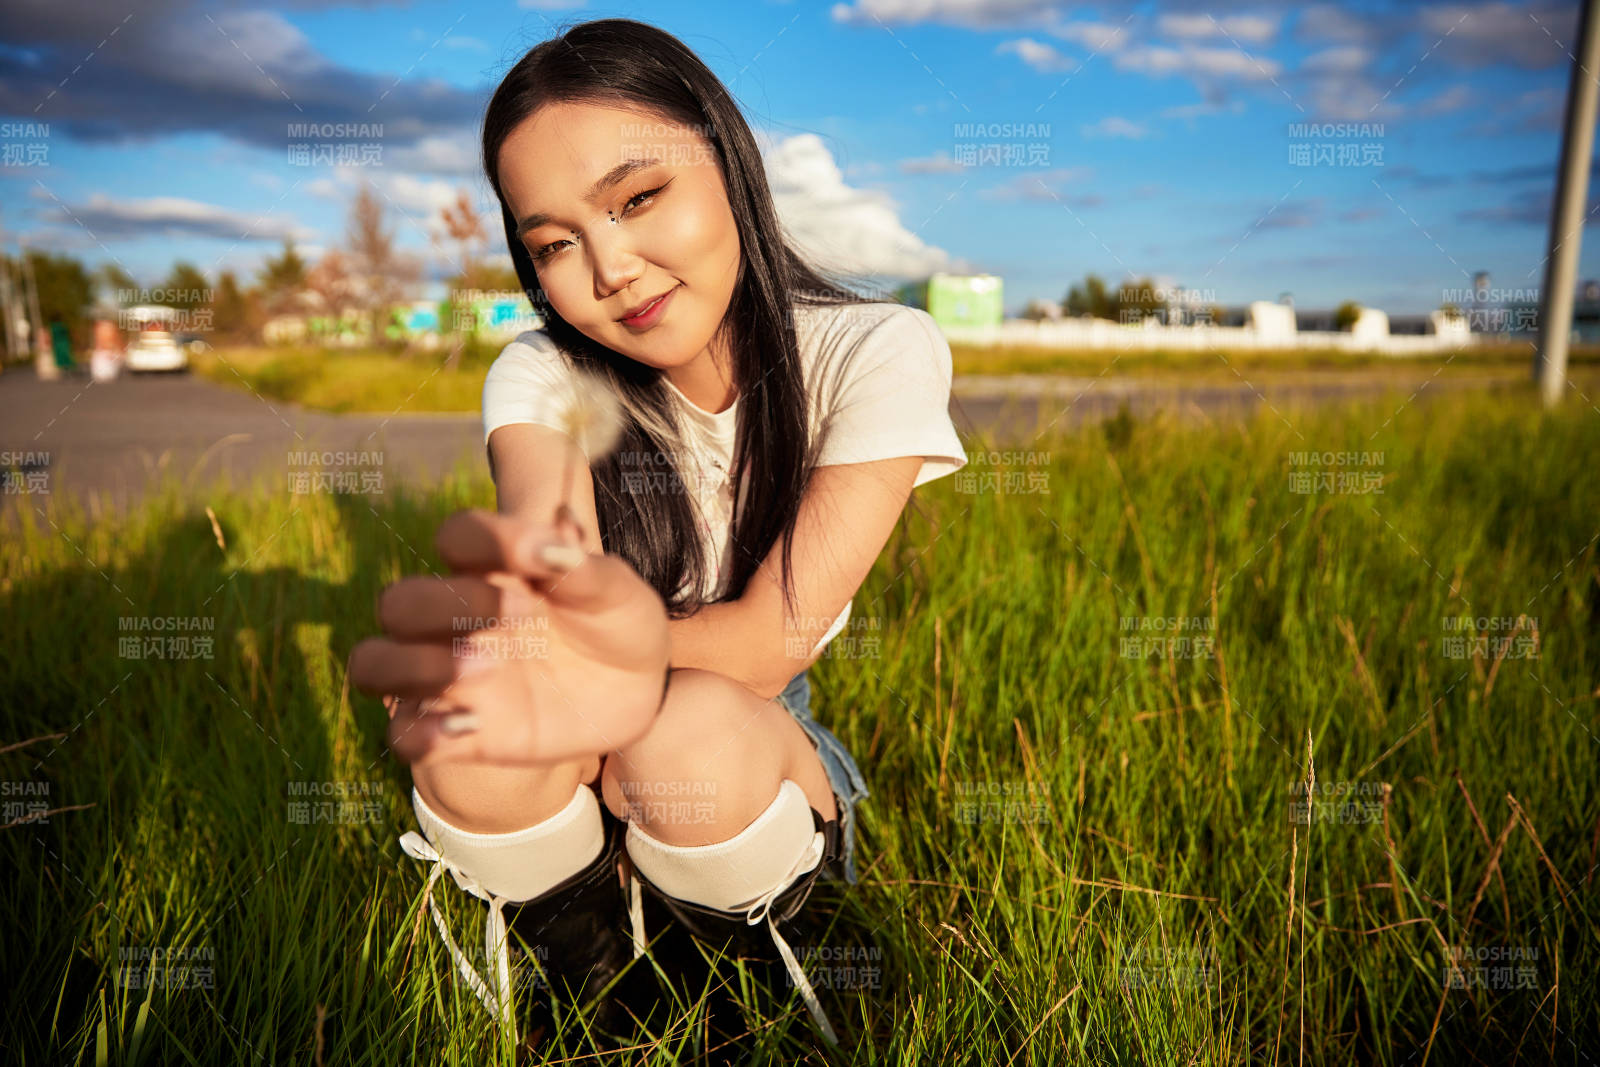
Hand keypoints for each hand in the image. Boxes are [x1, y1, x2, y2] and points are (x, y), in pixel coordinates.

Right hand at [348, 509, 670, 766]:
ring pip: (374, 665)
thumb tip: (558, 540)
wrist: (637, 690)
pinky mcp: (462, 732)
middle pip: (397, 602)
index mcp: (494, 571)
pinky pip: (403, 736)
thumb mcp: (618, 591)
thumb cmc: (617, 624)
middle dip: (446, 608)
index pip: (456, 537)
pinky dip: (422, 733)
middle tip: (519, 618)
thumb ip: (586, 566)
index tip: (549, 558)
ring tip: (486, 669)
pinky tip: (470, 727)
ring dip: (414, 667)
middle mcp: (458, 620)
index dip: (490, 541)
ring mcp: (452, 677)